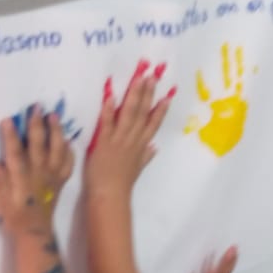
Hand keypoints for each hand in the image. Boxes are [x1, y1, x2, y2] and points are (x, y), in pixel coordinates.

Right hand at [0, 106, 74, 235]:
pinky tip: (68, 142)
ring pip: (56, 150)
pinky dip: (69, 152)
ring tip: (54, 116)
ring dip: (56, 132)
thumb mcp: (0, 203)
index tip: (7, 120)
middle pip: (38, 145)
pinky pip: (68, 164)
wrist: (35, 234)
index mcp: (21, 178)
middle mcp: (38, 173)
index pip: (15, 153)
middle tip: (36, 107)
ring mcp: (52, 177)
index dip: (11, 136)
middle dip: (37, 125)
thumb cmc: (15, 218)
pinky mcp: (60, 182)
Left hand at [84, 61, 174, 197]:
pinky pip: (107, 123)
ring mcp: (119, 140)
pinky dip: (109, 110)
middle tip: (153, 76)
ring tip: (139, 79)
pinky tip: (111, 96)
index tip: (167, 95)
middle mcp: (132, 140)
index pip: (153, 124)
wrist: (109, 196)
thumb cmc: (120, 184)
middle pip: (143, 114)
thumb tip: (155, 148)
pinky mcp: (104, 142)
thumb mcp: (136, 170)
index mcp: (140, 146)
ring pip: (130, 114)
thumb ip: (145, 157)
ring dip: (135, 95)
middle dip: (148, 94)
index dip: (160, 110)